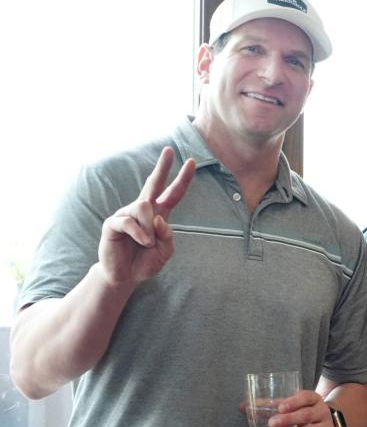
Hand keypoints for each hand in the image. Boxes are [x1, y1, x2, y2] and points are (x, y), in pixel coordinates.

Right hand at [98, 147, 195, 285]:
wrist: (125, 276)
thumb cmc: (145, 262)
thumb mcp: (165, 251)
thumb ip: (167, 236)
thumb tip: (159, 218)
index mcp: (158, 215)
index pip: (172, 194)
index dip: (182, 179)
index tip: (192, 162)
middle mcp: (142, 210)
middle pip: (153, 183)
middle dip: (162, 167)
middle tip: (169, 150)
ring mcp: (126, 214)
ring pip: (143, 206)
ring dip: (149, 228)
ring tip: (147, 244)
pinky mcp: (113, 223)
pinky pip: (128, 221)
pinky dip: (139, 233)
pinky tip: (142, 242)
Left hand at [271, 390, 342, 426]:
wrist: (329, 425)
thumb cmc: (305, 413)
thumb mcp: (294, 406)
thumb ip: (273, 405)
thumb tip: (246, 406)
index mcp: (314, 399)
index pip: (307, 397)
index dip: (294, 402)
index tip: (280, 408)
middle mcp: (323, 411)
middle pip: (307, 415)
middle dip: (289, 419)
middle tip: (273, 424)